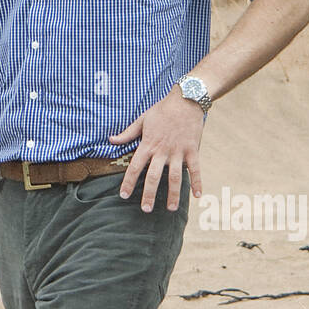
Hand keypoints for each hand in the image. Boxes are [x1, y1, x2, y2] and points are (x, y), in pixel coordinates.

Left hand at [108, 88, 203, 211]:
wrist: (185, 99)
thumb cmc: (162, 110)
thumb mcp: (142, 119)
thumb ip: (127, 133)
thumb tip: (110, 140)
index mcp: (148, 145)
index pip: (134, 167)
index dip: (128, 182)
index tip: (123, 195)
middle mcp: (162, 151)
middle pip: (153, 177)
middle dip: (149, 194)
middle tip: (146, 210)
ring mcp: (178, 152)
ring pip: (175, 177)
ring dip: (173, 194)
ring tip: (170, 209)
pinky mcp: (192, 150)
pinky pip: (195, 169)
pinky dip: (197, 182)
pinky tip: (198, 196)